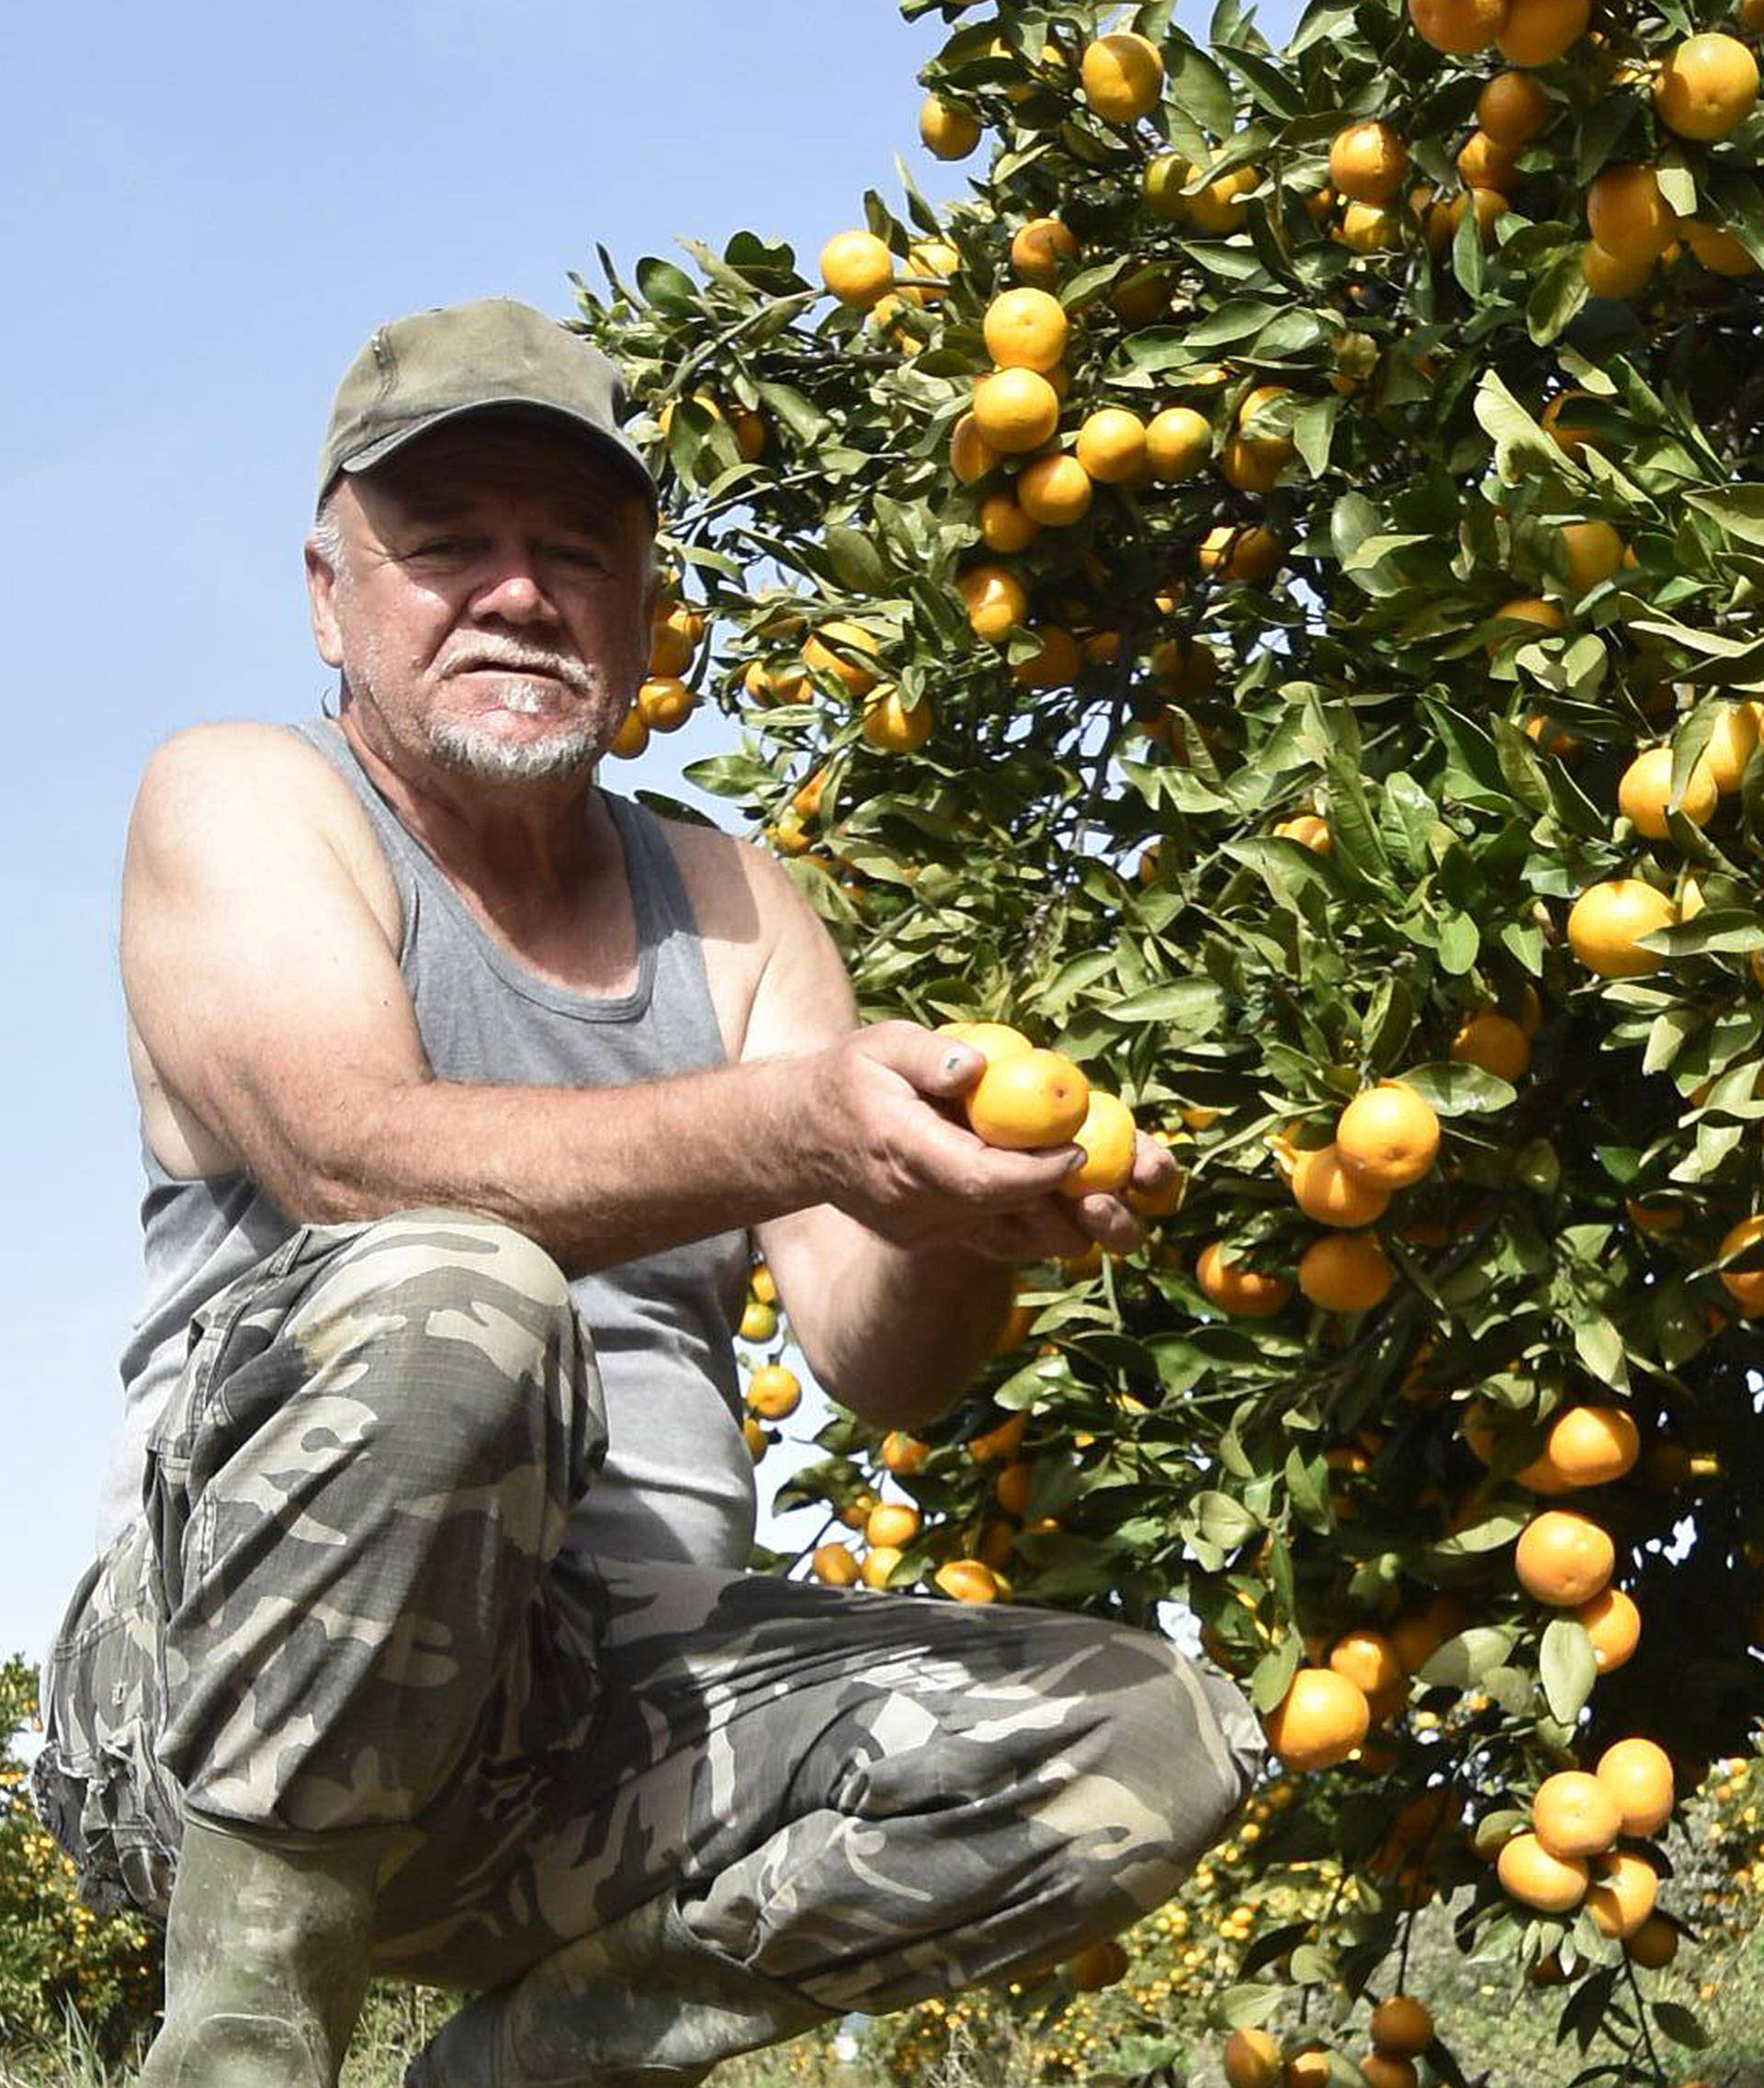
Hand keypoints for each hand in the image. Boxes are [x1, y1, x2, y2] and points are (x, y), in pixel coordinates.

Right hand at [809, 1026, 1179, 1262]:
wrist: (799, 1137)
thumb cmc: (850, 1077)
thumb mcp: (882, 1044)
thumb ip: (930, 1055)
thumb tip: (980, 1067)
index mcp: (901, 1150)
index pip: (981, 1177)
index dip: (1037, 1172)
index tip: (1079, 1151)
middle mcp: (912, 1202)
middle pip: (1004, 1213)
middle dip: (1063, 1198)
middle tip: (1109, 1173)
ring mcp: (918, 1228)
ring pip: (1002, 1234)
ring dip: (1053, 1215)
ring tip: (1092, 1185)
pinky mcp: (925, 1238)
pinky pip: (988, 1235)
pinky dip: (1026, 1218)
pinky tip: (1055, 1193)